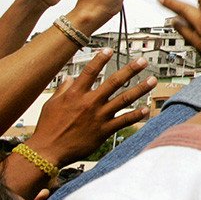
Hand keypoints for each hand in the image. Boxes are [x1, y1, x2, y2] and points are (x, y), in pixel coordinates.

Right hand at [25, 48, 154, 166]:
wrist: (48, 151)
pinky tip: (146, 109)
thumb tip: (70, 78)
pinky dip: (136, 115)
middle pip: (114, 82)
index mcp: (75, 94)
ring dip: (140, 89)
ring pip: (124, 99)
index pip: (90, 71)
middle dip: (130, 70)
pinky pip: (124, 121)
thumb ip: (63, 89)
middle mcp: (90, 102)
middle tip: (143, 61)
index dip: (100, 59)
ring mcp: (99, 116)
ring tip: (152, 80)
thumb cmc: (48, 128)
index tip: (110, 49)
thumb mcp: (51, 104)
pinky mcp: (104, 130)